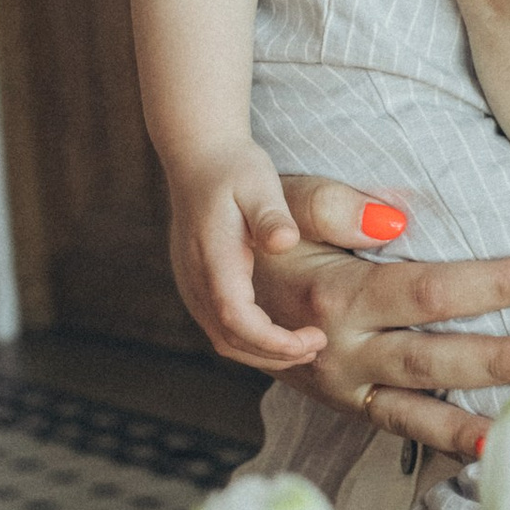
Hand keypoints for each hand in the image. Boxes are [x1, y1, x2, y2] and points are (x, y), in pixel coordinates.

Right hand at [164, 140, 329, 370]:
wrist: (199, 156)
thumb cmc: (234, 169)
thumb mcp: (259, 183)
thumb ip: (271, 215)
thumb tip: (284, 241)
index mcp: (212, 259)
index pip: (237, 319)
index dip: (274, 341)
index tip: (314, 338)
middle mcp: (195, 278)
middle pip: (229, 339)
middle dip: (274, 354)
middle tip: (318, 346)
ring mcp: (191, 284)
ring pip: (222, 338)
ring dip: (262, 351)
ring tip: (306, 345)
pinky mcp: (196, 284)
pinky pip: (219, 326)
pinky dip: (250, 339)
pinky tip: (281, 331)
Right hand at [257, 175, 509, 460]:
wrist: (221, 282)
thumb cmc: (268, 231)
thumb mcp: (288, 200)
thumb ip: (335, 204)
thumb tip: (399, 215)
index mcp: (331, 294)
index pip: (427, 291)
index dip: (490, 284)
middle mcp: (337, 348)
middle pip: (430, 357)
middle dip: (494, 359)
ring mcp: (340, 384)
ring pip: (417, 406)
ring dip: (476, 413)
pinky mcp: (345, 403)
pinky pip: (398, 427)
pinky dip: (443, 441)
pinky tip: (489, 447)